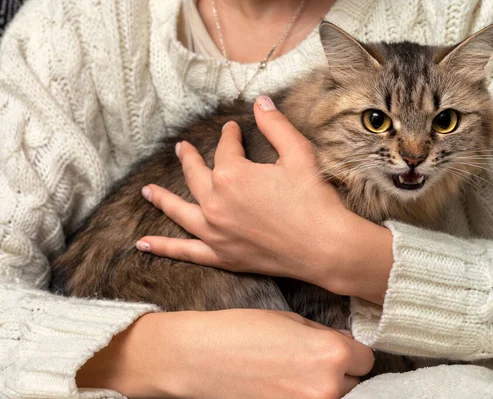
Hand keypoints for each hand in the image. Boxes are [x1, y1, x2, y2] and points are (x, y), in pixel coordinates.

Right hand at [76, 310, 374, 398]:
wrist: (199, 357)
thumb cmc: (241, 331)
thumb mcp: (291, 320)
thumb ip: (324, 336)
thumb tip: (344, 348)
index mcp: (331, 354)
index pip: (366, 359)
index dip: (350, 353)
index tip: (337, 351)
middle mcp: (328, 388)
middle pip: (355, 382)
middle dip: (340, 373)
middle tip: (312, 364)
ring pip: (336, 397)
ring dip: (323, 388)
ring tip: (296, 377)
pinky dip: (304, 397)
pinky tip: (284, 388)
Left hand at [138, 96, 392, 303]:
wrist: (324, 247)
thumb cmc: (314, 200)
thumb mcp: (298, 154)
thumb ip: (275, 126)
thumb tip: (261, 102)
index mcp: (232, 174)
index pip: (225, 148)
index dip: (230, 136)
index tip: (234, 129)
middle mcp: (215, 202)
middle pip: (196, 175)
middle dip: (189, 158)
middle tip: (183, 148)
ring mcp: (215, 232)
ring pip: (180, 211)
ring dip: (162, 200)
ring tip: (147, 192)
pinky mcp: (222, 255)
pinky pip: (186, 252)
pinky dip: (164, 248)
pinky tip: (143, 245)